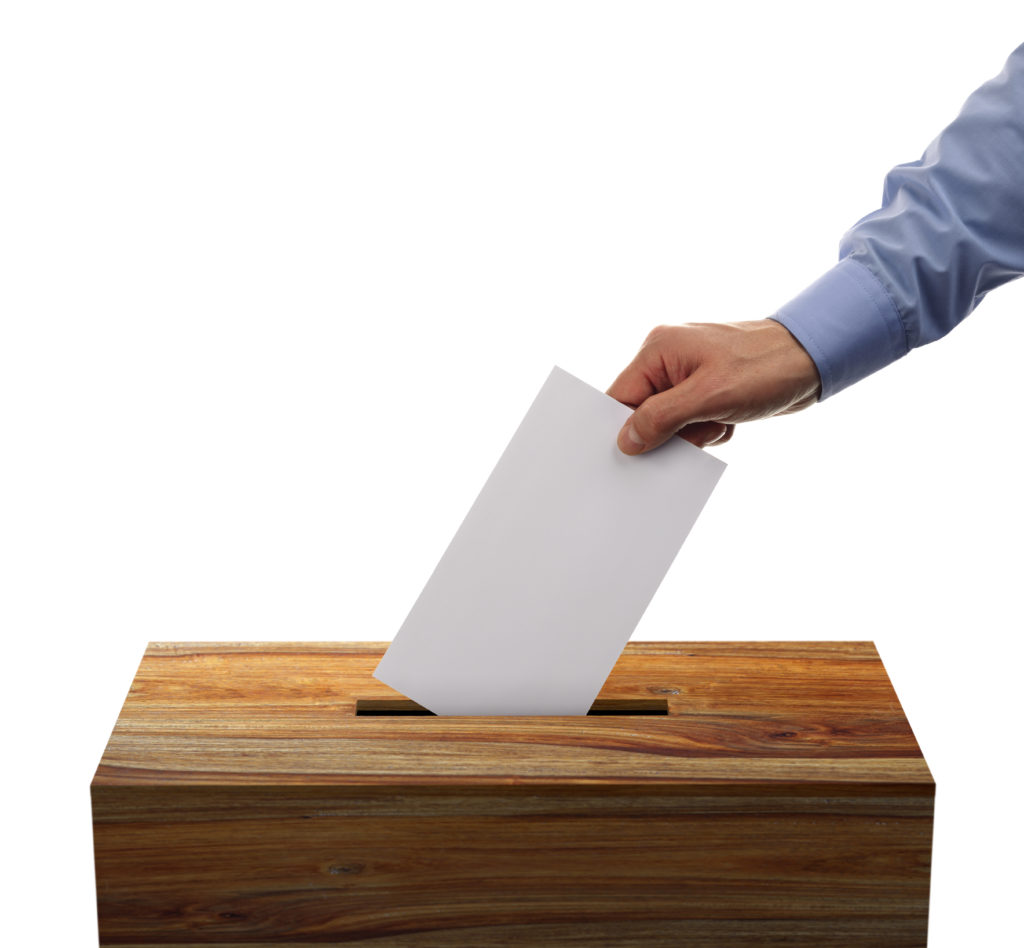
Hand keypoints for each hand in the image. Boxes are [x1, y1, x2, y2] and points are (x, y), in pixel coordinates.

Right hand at [607, 319, 820, 453]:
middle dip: (668, 432)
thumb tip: (626, 441)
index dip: (624, 428)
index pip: (620, 397)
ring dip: (694, 433)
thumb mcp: (708, 397)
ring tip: (721, 420)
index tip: (632, 454)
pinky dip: (709, 429)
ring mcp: (687, 373)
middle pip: (643, 412)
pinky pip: (691, 422)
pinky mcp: (706, 388)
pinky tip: (730, 419)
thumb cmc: (766, 367)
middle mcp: (667, 358)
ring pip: (669, 422)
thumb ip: (661, 418)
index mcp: (658, 350)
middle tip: (696, 431)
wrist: (815, 359)